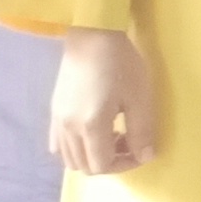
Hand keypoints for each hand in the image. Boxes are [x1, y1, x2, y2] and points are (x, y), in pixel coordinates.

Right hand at [47, 30, 159, 175]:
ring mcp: (57, 120)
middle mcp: (68, 129)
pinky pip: (58, 143)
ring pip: (68, 157)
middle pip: (83, 166)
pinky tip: (94, 130)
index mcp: (90, 127)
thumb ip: (142, 131)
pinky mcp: (54, 110)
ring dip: (92, 156)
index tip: (142, 150)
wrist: (92, 35)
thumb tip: (146, 156)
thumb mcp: (139, 98)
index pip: (102, 165)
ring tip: (113, 135)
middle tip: (129, 142)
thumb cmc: (121, 64)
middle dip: (109, 162)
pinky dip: (76, 147)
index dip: (125, 165)